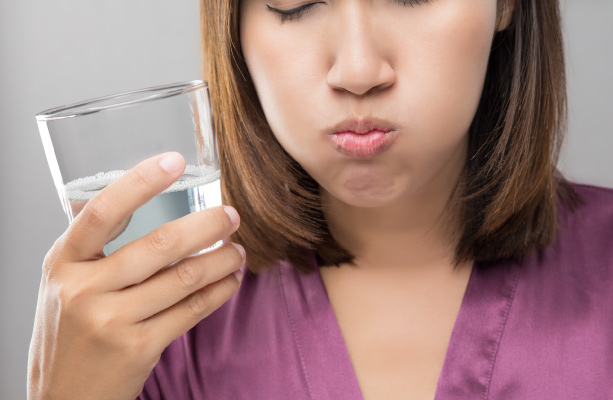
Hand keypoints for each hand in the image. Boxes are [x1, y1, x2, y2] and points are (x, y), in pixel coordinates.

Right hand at [27, 152, 244, 399]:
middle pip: (160, 244)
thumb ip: (94, 249)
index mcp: (63, 262)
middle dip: (207, 224)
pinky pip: (192, 310)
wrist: (62, 398)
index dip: (141, 181)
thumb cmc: (69, 333)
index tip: (176, 161)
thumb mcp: (65, 284)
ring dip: (222, 258)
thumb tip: (140, 202)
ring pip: (185, 277)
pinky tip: (231, 280)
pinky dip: (220, 291)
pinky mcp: (139, 347)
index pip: (102, 211)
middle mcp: (84, 289)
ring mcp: (112, 321)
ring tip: (238, 250)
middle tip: (231, 215)